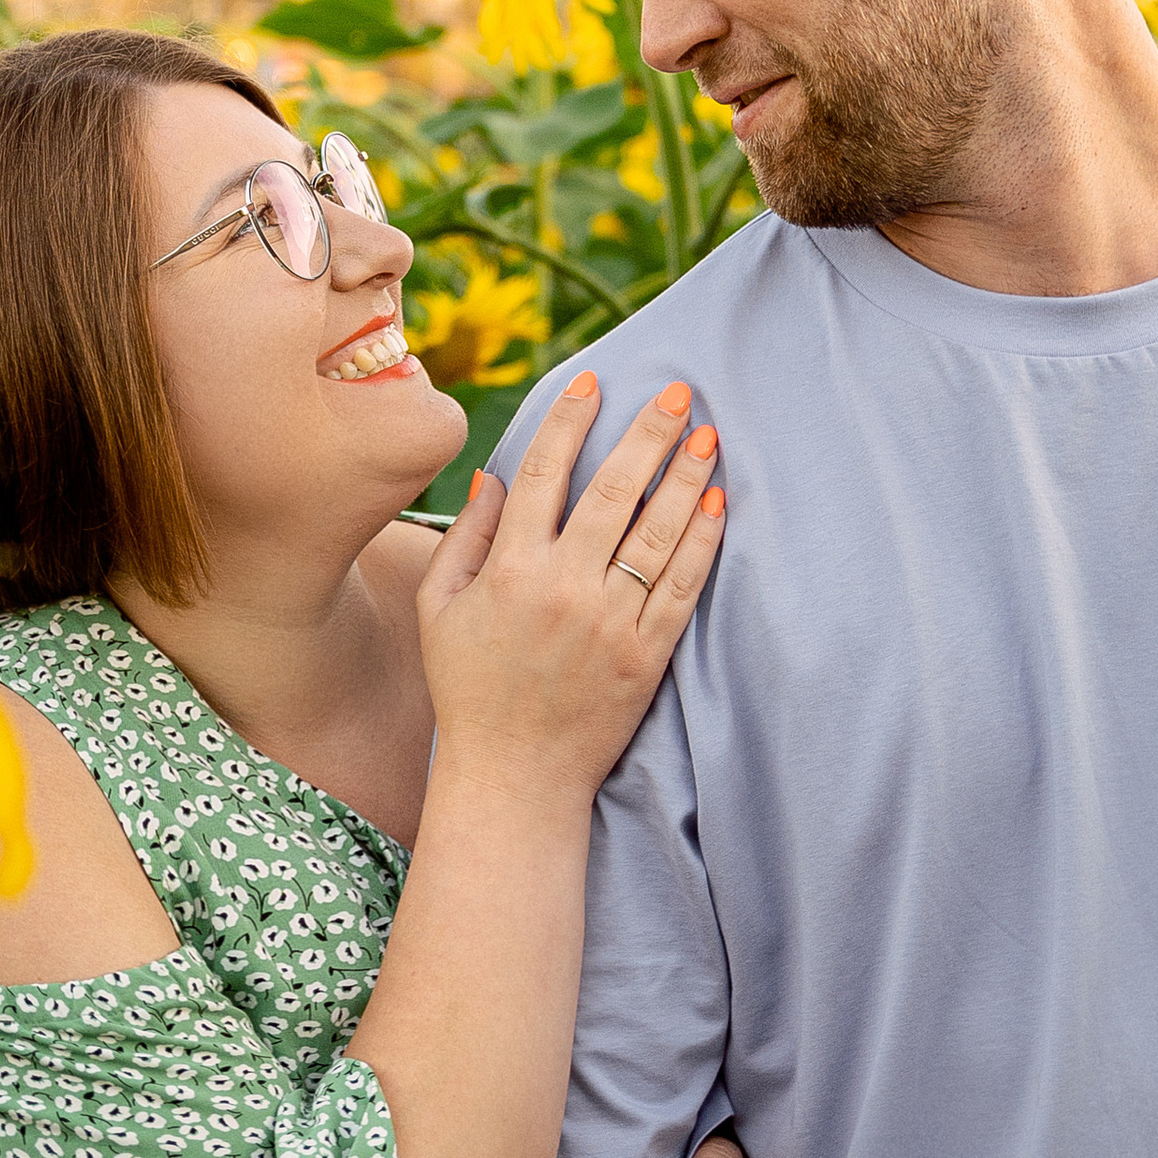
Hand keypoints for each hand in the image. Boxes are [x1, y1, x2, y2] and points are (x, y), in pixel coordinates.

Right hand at [415, 372, 724, 801]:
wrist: (515, 776)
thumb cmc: (468, 690)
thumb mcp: (440, 609)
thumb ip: (465, 538)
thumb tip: (492, 475)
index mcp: (509, 572)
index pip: (543, 476)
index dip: (570, 422)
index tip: (594, 380)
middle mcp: (563, 590)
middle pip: (614, 492)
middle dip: (648, 434)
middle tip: (679, 391)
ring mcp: (610, 624)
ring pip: (657, 535)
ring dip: (686, 479)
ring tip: (709, 435)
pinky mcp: (646, 657)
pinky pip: (681, 589)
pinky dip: (702, 544)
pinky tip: (717, 506)